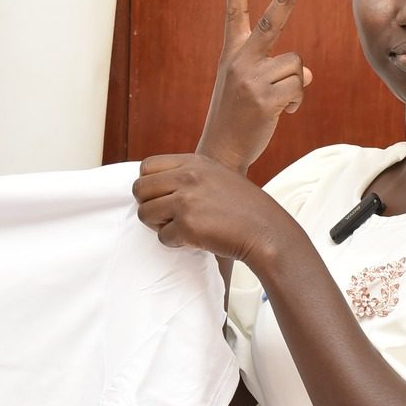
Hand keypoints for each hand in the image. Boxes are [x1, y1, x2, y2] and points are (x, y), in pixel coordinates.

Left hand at [133, 152, 297, 265]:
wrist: (266, 231)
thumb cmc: (242, 208)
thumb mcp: (216, 176)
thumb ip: (187, 175)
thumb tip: (152, 185)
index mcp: (193, 162)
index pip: (147, 167)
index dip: (149, 185)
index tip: (162, 198)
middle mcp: (187, 177)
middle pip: (139, 190)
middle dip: (149, 206)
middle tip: (167, 217)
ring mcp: (186, 200)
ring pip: (144, 214)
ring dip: (159, 226)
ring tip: (182, 228)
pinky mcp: (187, 225)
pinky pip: (162, 237)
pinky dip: (176, 243)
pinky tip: (196, 239)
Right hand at [196, 0, 310, 172]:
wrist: (221, 151)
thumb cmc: (238, 117)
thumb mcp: (249, 88)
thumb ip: (274, 71)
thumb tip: (305, 70)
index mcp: (232, 55)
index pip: (235, 17)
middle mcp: (240, 62)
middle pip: (272, 23)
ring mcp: (251, 79)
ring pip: (297, 66)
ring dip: (295, 86)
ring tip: (277, 103)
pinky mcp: (265, 98)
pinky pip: (298, 87)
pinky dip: (296, 102)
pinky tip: (281, 113)